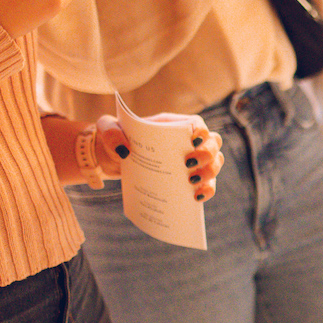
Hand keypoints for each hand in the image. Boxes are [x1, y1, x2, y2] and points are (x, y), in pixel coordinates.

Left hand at [98, 114, 225, 200]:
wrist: (112, 160)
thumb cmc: (114, 139)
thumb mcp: (107, 130)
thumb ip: (110, 132)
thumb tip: (124, 150)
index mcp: (173, 125)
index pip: (197, 124)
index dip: (202, 132)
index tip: (194, 142)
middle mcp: (187, 142)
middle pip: (214, 144)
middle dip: (208, 155)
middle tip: (189, 165)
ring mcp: (191, 162)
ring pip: (215, 164)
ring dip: (210, 173)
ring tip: (192, 183)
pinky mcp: (188, 180)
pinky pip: (207, 185)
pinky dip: (207, 191)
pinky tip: (196, 197)